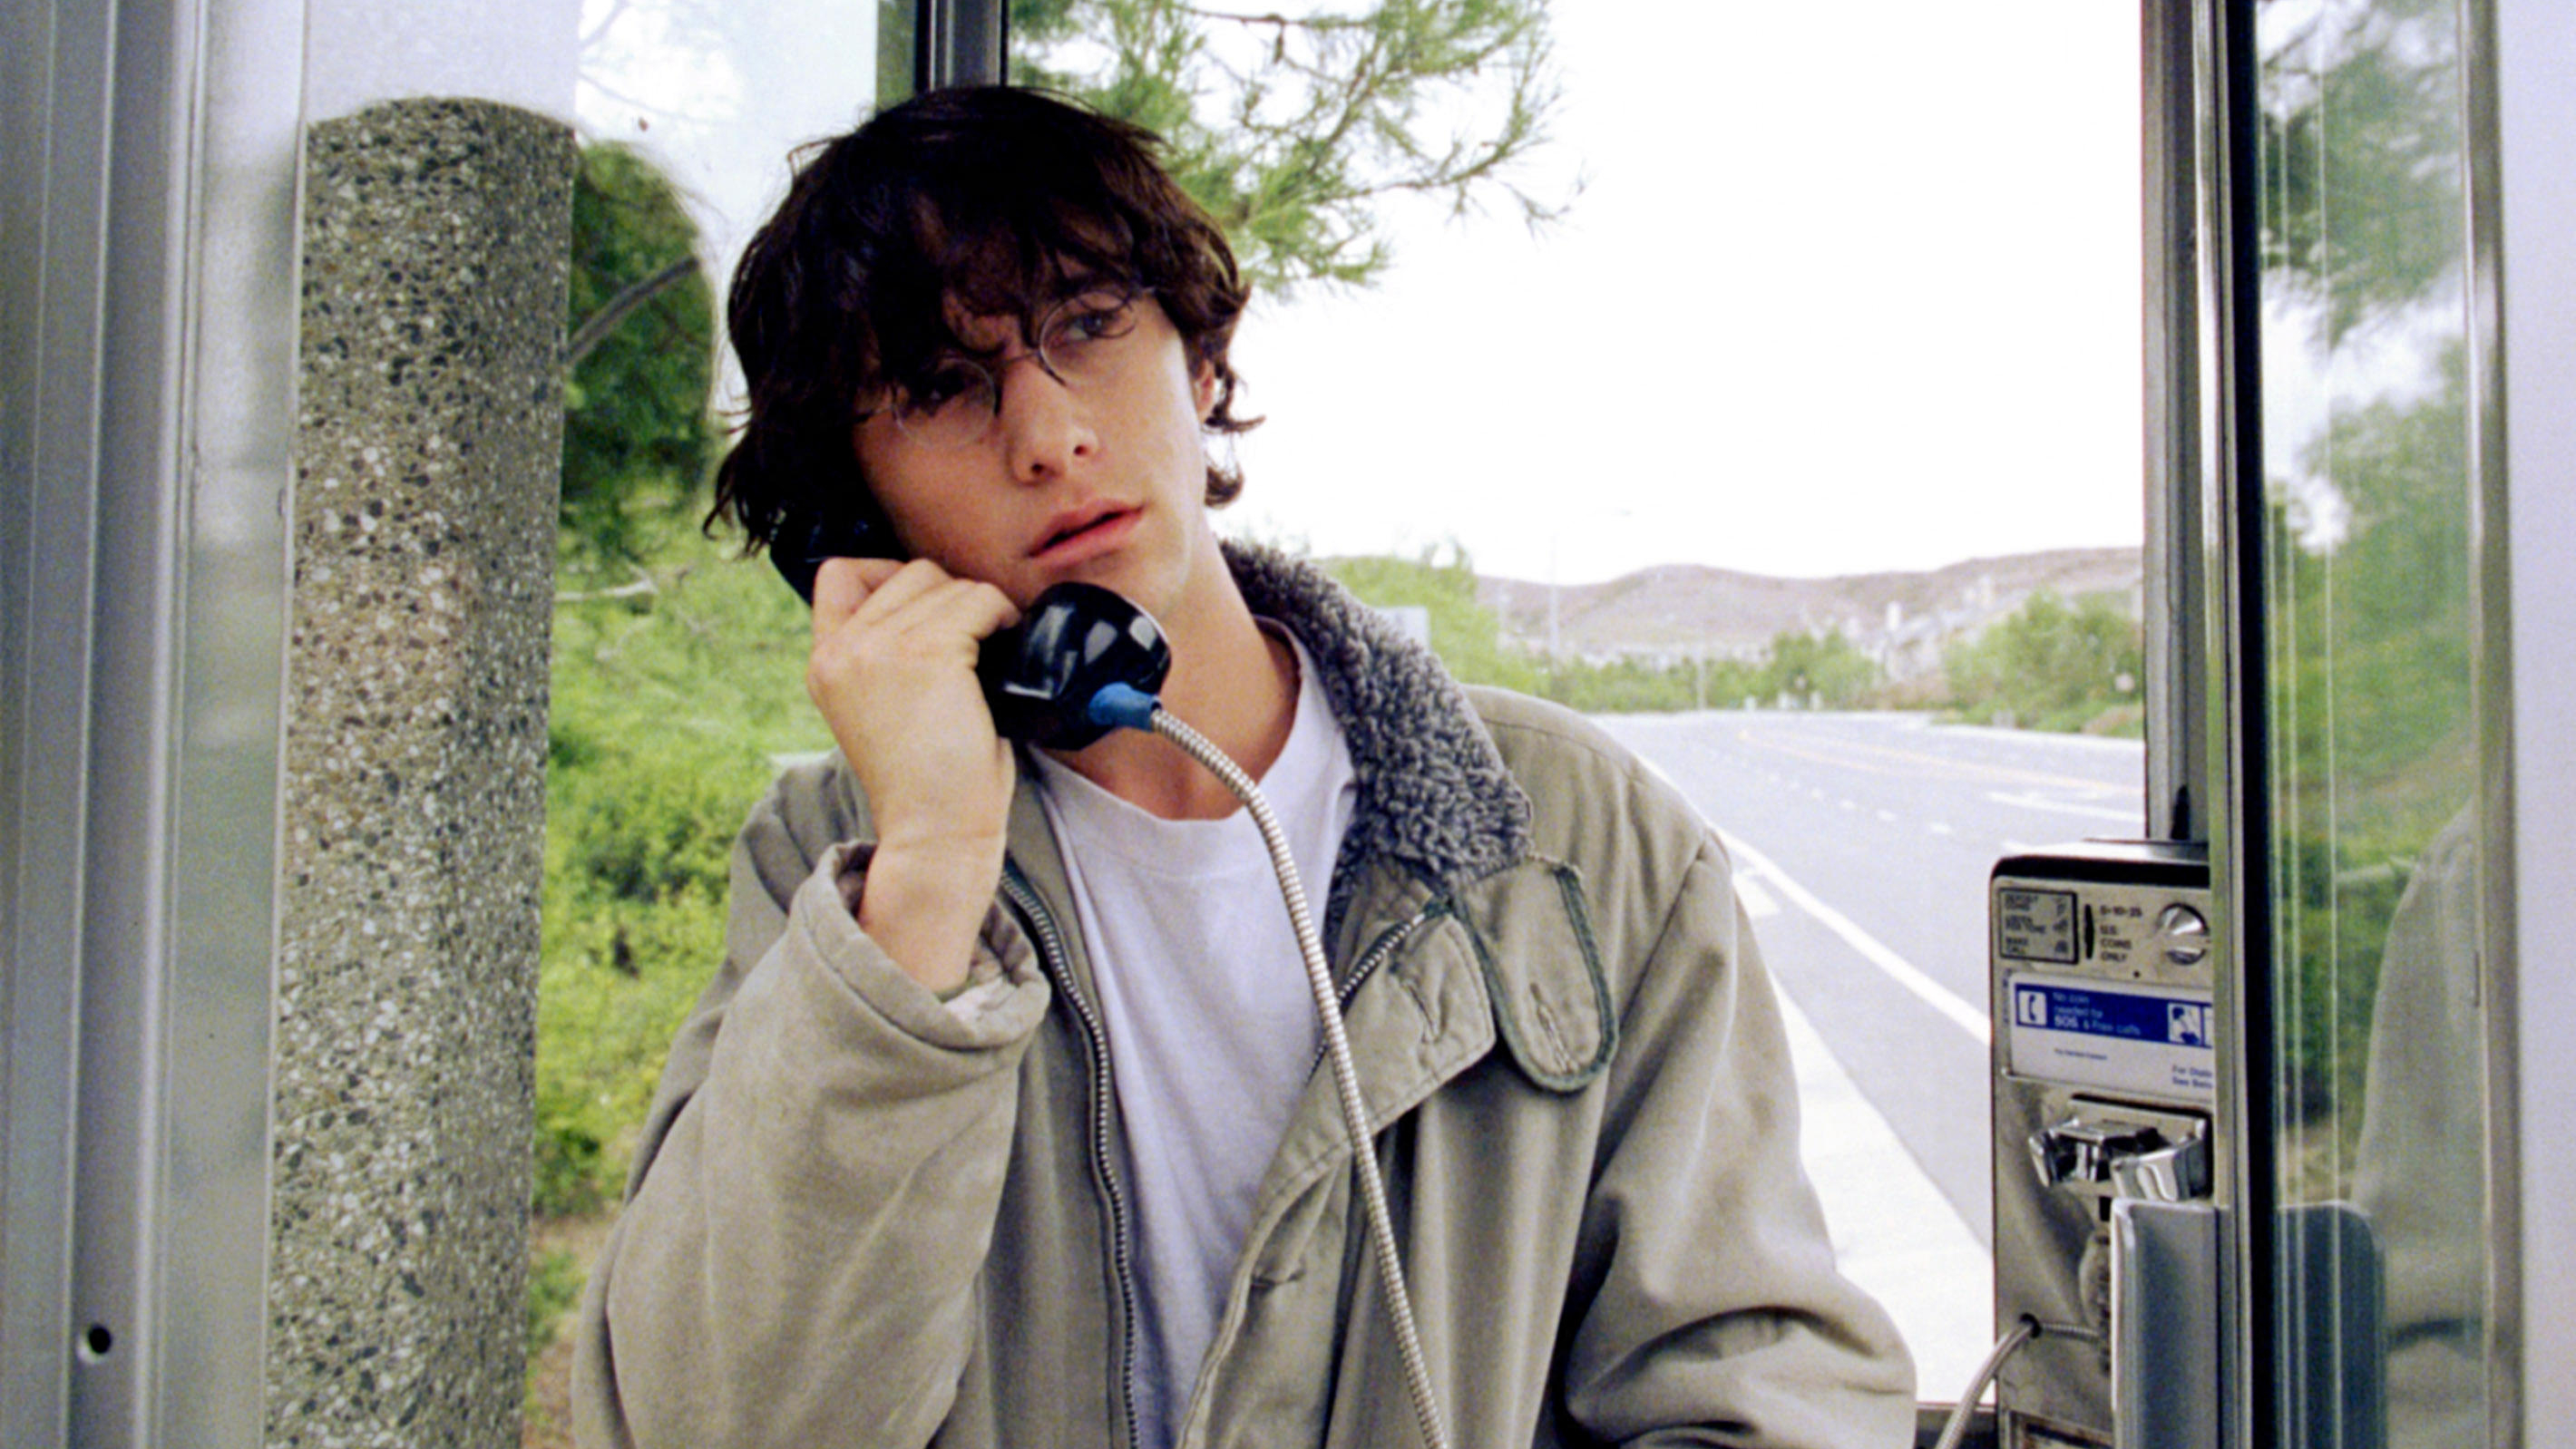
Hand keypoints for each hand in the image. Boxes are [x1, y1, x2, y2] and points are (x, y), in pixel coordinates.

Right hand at [806, 557, 1020, 991]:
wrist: (936, 832)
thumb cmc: (928, 780)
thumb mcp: (881, 708)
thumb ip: (884, 654)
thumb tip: (939, 599)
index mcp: (825, 663)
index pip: (839, 574)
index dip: (890, 575)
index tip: (928, 611)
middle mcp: (843, 650)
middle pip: (908, 571)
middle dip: (951, 598)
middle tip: (975, 643)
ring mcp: (880, 649)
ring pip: (947, 584)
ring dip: (981, 610)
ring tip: (992, 652)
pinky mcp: (926, 655)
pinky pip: (978, 601)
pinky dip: (1002, 616)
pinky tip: (1006, 649)